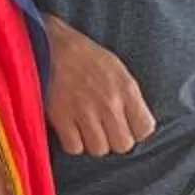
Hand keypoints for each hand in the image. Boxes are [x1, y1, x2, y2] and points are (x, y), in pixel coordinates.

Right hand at [45, 21, 154, 157]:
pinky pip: (74, 147)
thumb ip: (128, 97)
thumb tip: (134, 123)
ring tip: (85, 129)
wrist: (49, 45)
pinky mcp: (61, 118)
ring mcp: (84, 112)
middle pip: (123, 144)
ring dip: (92, 142)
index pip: (145, 129)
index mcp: (126, 88)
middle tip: (104, 129)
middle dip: (114, 140)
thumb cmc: (83, 56)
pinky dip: (72, 142)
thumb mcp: (117, 69)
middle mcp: (109, 103)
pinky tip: (70, 129)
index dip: (135, 131)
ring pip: (99, 149)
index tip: (126, 126)